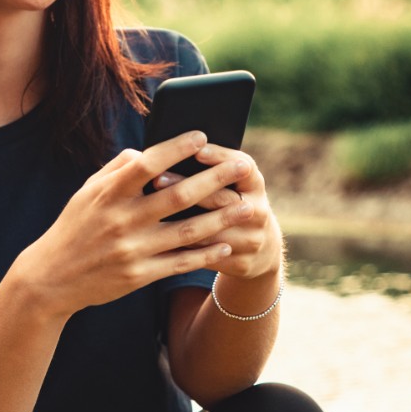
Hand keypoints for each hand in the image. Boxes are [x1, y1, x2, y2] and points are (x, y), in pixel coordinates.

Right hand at [10, 132, 258, 319]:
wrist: (51, 279)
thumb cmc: (73, 228)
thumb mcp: (86, 193)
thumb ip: (115, 170)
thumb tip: (143, 150)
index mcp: (108, 194)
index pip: (147, 164)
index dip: (176, 148)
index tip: (202, 136)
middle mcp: (122, 220)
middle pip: (178, 195)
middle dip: (215, 179)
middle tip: (243, 167)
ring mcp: (132, 250)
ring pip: (188, 231)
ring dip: (222, 218)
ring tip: (246, 206)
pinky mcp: (139, 275)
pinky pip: (181, 262)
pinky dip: (206, 253)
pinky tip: (227, 243)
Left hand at [150, 144, 282, 282]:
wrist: (260, 250)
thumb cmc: (230, 205)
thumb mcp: (232, 185)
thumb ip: (207, 168)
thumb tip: (166, 148)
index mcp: (255, 185)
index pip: (243, 166)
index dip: (220, 157)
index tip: (195, 149)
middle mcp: (258, 211)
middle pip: (223, 198)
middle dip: (188, 187)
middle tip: (157, 178)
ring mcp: (252, 240)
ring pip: (211, 230)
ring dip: (179, 221)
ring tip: (150, 211)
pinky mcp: (242, 263)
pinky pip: (206, 256)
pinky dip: (181, 247)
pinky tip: (157, 240)